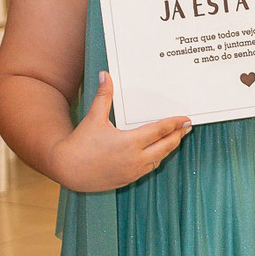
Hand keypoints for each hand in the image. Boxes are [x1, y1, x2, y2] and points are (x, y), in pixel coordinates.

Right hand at [49, 71, 190, 191]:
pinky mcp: (128, 179)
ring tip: (175, 139)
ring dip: (168, 149)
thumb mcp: (93, 118)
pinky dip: (156, 159)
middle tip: (187, 128)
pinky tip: (157, 153)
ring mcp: (133, 171)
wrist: (67, 170)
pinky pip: (148, 169)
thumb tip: (105, 75)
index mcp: (129, 142)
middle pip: (165, 147)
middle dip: (178, 136)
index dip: (175, 124)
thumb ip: (103, 96)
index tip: (186, 119)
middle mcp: (135, 159)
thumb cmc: (79, 144)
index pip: (159, 131)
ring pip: (159, 159)